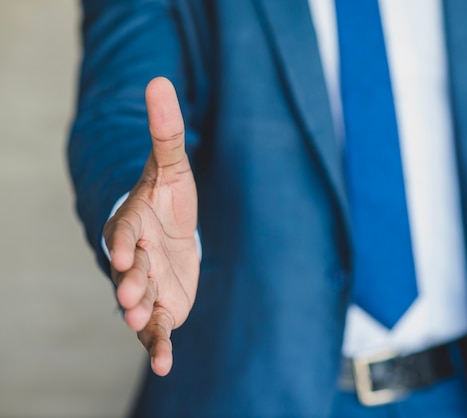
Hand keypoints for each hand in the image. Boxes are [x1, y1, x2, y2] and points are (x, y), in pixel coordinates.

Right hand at [103, 77, 199, 375]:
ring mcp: (147, 286)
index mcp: (133, 225)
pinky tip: (163, 365)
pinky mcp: (164, 306)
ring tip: (142, 326)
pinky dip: (158, 346)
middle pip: (130, 272)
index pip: (126, 233)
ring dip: (140, 315)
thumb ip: (166, 131)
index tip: (128, 250)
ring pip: (140, 303)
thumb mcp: (172, 164)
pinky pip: (158, 328)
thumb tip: (159, 79)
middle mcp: (135, 259)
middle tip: (131, 294)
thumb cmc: (167, 197)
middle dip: (130, 282)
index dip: (127, 242)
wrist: (168, 230)